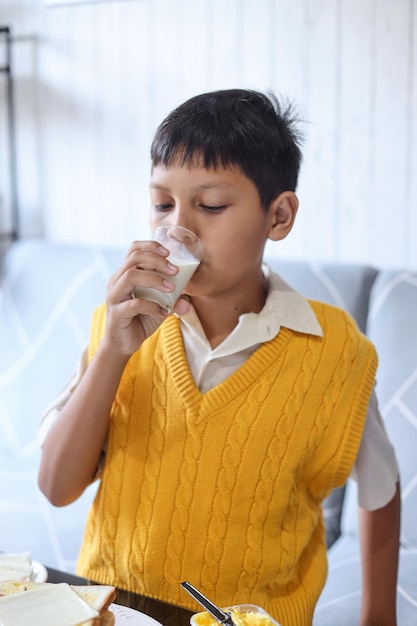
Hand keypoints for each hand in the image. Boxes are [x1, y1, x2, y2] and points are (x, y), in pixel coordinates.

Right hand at [103, 240, 189, 355]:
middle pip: (133, 259)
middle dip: (157, 261)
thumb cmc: (140, 320)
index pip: (133, 250)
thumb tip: (187, 301)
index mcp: (125, 274)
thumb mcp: (160, 307)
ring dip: (154, 279)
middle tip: (175, 271)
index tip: (169, 253)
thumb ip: (173, 301)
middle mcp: (116, 282)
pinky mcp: (117, 313)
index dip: (151, 246)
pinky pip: (134, 304)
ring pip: (130, 276)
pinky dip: (153, 306)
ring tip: (171, 289)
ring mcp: (114, 297)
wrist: (124, 345)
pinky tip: (163, 312)